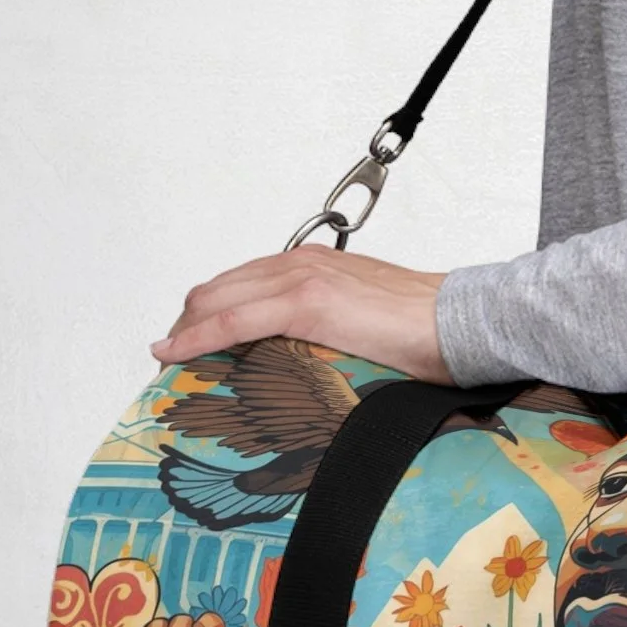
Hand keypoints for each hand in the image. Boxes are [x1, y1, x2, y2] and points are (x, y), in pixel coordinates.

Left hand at [150, 245, 453, 382]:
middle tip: (173, 354)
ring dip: (185, 330)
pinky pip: (232, 322)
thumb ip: (329, 327)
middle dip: (187, 321)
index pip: (242, 282)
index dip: (209, 310)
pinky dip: (197, 338)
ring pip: (216, 301)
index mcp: (314, 265)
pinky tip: (176, 354)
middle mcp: (300, 264)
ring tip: (169, 358)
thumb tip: (312, 362)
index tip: (191, 338)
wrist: (457, 321)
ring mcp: (300, 280)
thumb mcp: (362, 320)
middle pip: (218, 288)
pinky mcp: (305, 304)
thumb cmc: (425, 327)